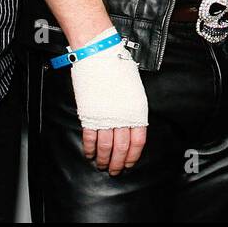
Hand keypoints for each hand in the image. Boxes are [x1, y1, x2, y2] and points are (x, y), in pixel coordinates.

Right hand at [68, 28, 148, 175]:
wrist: (99, 55)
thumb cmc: (117, 66)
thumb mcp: (134, 88)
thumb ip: (132, 108)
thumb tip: (130, 123)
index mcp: (137, 110)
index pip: (138, 141)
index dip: (133, 155)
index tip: (129, 163)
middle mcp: (122, 116)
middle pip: (121, 147)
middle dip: (118, 163)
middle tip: (115, 171)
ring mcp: (105, 116)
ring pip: (105, 146)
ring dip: (103, 159)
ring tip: (102, 165)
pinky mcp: (89, 114)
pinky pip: (90, 138)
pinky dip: (89, 149)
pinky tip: (90, 154)